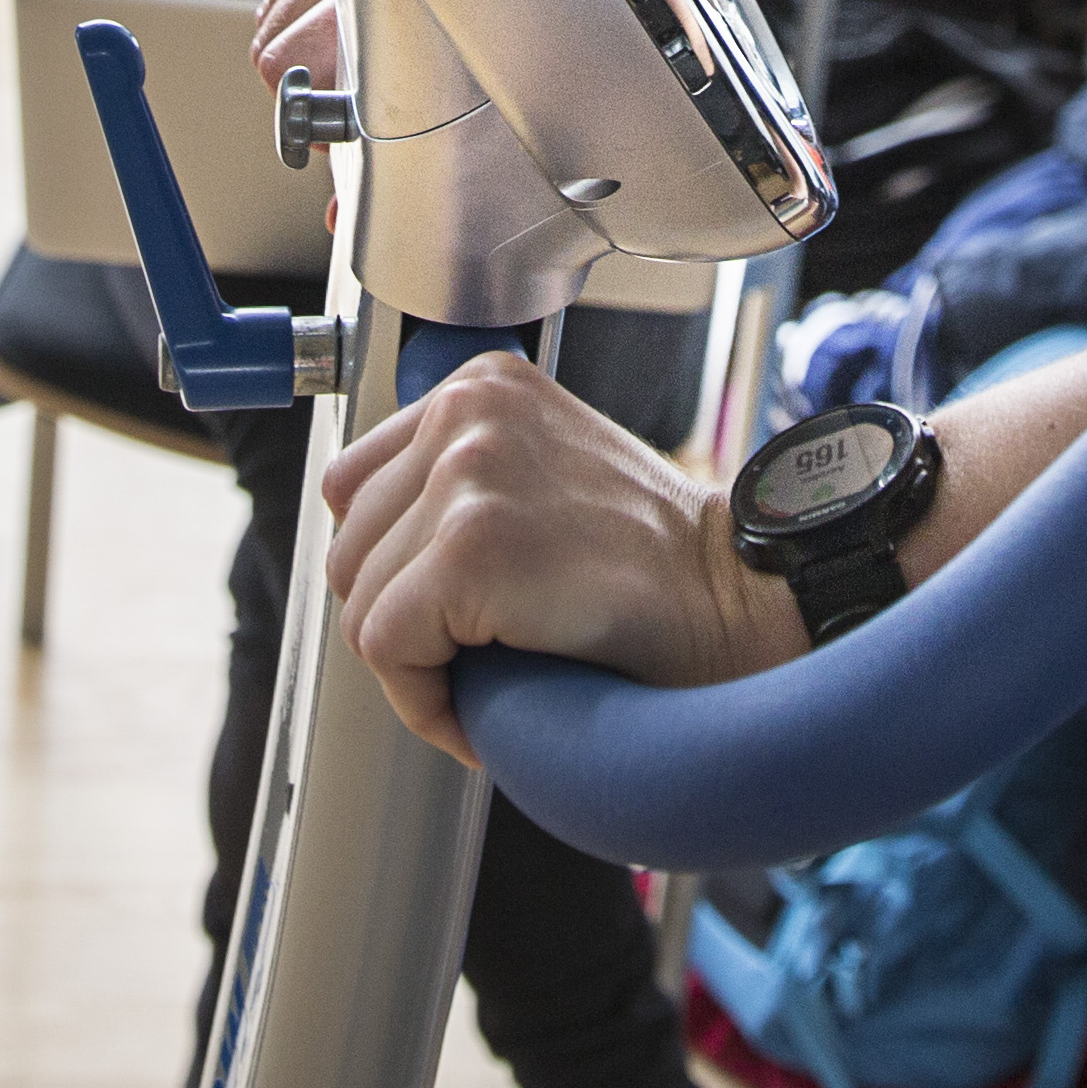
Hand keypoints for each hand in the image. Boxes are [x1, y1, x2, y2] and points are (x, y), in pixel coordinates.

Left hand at [320, 352, 798, 762]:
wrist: (736, 601)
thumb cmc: (656, 564)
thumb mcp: (549, 472)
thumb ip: (466, 481)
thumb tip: (376, 556)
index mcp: (481, 385)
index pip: (358, 488)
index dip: (395, 569)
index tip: (452, 614)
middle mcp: (467, 412)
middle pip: (349, 548)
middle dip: (401, 621)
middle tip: (476, 657)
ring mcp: (465, 476)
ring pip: (360, 602)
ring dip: (415, 664)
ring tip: (490, 676)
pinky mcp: (468, 551)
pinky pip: (386, 648)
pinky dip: (425, 699)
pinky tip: (489, 702)